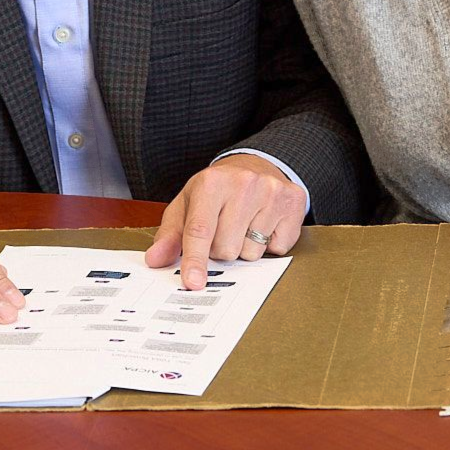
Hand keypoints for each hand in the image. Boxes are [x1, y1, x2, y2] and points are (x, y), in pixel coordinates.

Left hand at [143, 153, 304, 288]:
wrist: (254, 167)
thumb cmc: (216, 192)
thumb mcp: (187, 206)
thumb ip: (170, 235)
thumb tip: (156, 260)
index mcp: (211, 182)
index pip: (200, 230)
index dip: (195, 259)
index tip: (193, 282)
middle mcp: (243, 183)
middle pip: (226, 249)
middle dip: (221, 250)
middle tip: (223, 229)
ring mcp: (271, 191)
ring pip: (252, 252)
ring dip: (245, 248)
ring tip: (244, 225)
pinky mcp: (294, 201)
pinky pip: (278, 249)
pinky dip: (269, 244)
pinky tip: (263, 223)